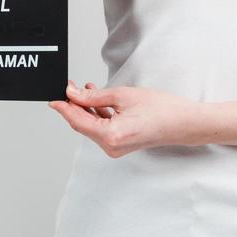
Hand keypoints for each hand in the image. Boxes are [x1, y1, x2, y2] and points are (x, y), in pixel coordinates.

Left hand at [48, 79, 204, 156]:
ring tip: (84, 89)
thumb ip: (94, 96)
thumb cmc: (160, 109)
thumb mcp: (123, 96)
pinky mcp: (121, 145)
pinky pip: (102, 129)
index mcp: (111, 136)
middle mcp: (111, 147)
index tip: (53, 98)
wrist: (183, 122)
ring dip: (86, 109)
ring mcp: (116, 148)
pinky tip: (97, 100)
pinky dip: (98, 115)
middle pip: (83, 125)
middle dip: (74, 106)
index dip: (64, 108)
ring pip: (92, 127)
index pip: (78, 121)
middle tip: (69, 87)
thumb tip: (73, 95)